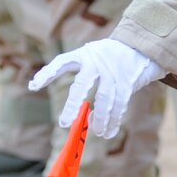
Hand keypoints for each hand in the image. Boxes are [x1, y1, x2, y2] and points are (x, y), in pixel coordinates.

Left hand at [29, 38, 164, 138]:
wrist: (143, 44)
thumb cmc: (113, 58)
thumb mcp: (96, 60)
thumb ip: (87, 84)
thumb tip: (86, 118)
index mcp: (84, 54)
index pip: (62, 62)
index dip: (47, 73)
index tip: (33, 86)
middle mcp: (97, 61)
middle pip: (81, 84)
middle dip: (73, 105)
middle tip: (65, 123)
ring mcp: (113, 70)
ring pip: (103, 99)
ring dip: (100, 119)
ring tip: (97, 133)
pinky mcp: (127, 80)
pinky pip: (119, 104)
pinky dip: (114, 121)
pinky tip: (108, 131)